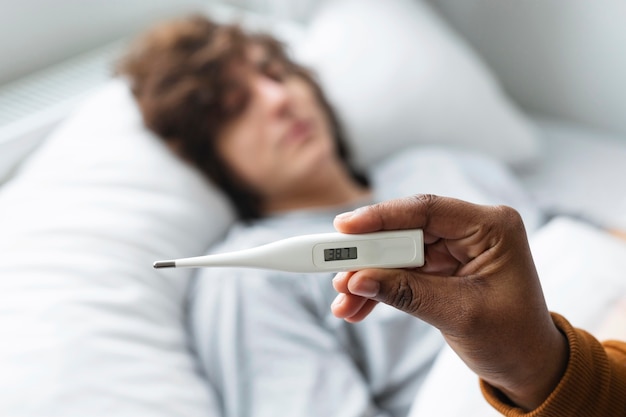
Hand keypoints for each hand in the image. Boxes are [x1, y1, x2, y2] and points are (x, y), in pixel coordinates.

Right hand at [330, 195, 567, 410]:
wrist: (528, 366)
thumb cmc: (513, 339)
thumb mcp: (460, 314)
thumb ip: (408, 293)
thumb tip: (358, 279)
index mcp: (491, 228)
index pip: (427, 209)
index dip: (381, 216)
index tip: (344, 226)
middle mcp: (471, 230)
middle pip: (405, 230)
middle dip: (368, 254)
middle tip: (334, 269)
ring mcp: (454, 248)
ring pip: (397, 252)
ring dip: (368, 275)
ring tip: (342, 300)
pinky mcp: (441, 267)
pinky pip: (401, 271)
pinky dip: (379, 288)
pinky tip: (356, 306)